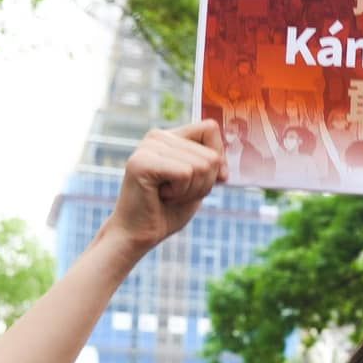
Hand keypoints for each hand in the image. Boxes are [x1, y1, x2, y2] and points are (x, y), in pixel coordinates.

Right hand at [106, 122, 227, 253]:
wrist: (139, 234)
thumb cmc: (167, 210)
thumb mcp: (197, 183)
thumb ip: (210, 164)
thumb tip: (224, 162)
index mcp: (169, 136)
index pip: (209, 128)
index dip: (219, 158)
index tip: (212, 179)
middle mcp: (157, 136)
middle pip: (211, 155)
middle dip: (204, 184)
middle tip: (177, 193)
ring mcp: (147, 147)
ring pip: (201, 166)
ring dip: (191, 191)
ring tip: (168, 195)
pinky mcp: (142, 163)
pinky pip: (186, 174)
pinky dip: (181, 193)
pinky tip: (161, 196)